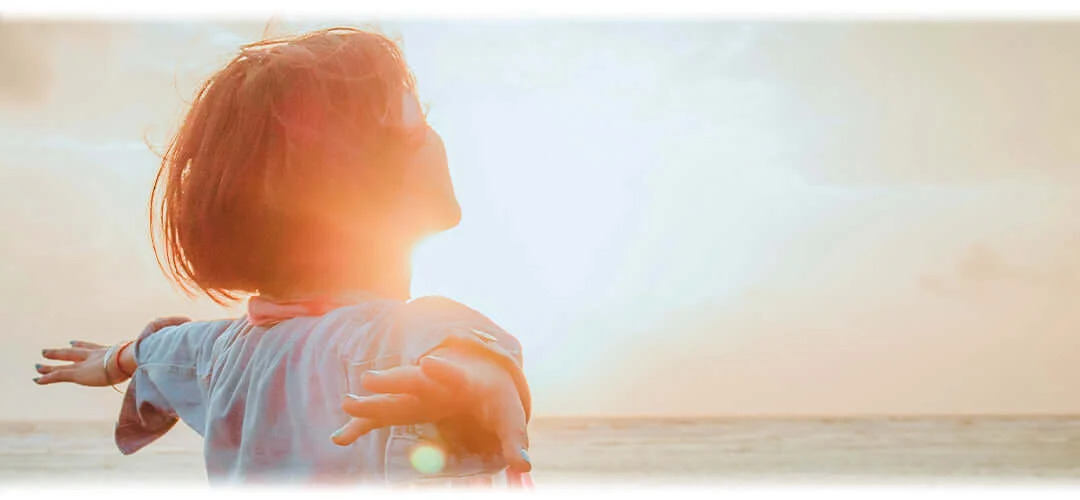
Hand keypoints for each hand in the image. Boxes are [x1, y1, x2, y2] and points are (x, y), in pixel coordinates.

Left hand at [33, 316, 190, 386]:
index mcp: (116, 350)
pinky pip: (61, 376)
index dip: (86, 343)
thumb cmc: (158, 351)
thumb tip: (191, 326)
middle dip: (67, 350)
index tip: (74, 341)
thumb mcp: (168, 343)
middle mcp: (100, 354)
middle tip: (54, 348)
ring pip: (66, 361)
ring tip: (36, 363)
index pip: (99, 347)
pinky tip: (36, 378)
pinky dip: (48, 376)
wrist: (145, 355)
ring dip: (51, 362)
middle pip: (80, 351)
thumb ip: (175, 335)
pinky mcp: (83, 372)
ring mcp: (90, 363)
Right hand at [332, 352, 530, 472]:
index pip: (453, 374)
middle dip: (392, 380)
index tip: (429, 364)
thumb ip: (514, 441)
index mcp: (463, 381)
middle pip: (412, 381)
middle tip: (368, 379)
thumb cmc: (496, 398)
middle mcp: (435, 383)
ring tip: (346, 403)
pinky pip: (382, 417)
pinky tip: (340, 437)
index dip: (443, 370)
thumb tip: (523, 467)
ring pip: (392, 397)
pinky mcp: (408, 407)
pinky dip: (362, 425)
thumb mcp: (509, 417)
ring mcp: (418, 394)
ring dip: (370, 402)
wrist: (483, 376)